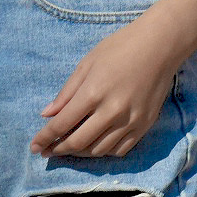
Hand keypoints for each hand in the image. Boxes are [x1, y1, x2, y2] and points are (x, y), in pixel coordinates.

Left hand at [32, 15, 193, 156]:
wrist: (162, 44)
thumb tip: (47, 115)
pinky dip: (104, 151)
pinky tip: (96, 144)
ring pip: (98, 150)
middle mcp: (111, 111)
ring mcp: (130, 120)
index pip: (61, 125)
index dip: (44, 139)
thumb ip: (67, 92)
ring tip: (71, 147)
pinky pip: (120, 149)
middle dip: (58, 150)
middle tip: (49, 151)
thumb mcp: (87, 63)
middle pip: (77, 143)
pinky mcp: (145, 124)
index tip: (34, 147)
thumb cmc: (121, 47)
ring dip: (80, 152)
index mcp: (93, 93)